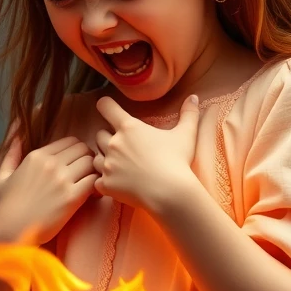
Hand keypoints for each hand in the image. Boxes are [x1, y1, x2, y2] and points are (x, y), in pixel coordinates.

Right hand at [0, 135, 97, 245]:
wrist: (10, 231)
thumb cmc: (5, 207)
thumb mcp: (2, 176)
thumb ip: (11, 154)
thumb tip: (16, 134)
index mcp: (37, 156)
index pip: (70, 141)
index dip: (77, 151)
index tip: (76, 164)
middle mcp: (50, 164)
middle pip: (84, 149)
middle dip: (88, 159)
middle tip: (86, 174)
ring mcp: (62, 180)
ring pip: (92, 163)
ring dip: (94, 172)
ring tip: (89, 184)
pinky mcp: (71, 198)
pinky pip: (94, 182)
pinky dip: (96, 187)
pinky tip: (90, 196)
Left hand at [93, 94, 199, 213]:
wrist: (170, 193)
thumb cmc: (177, 162)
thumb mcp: (186, 135)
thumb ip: (189, 114)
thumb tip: (194, 97)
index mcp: (128, 127)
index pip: (105, 106)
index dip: (105, 105)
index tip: (108, 108)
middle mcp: (113, 143)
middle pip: (99, 134)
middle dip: (108, 138)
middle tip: (124, 147)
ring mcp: (107, 165)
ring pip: (96, 158)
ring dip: (104, 160)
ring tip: (121, 166)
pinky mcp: (106, 184)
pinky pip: (97, 181)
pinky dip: (105, 182)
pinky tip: (118, 184)